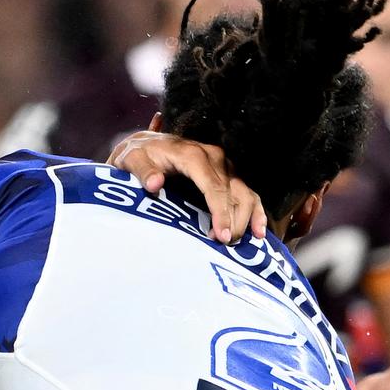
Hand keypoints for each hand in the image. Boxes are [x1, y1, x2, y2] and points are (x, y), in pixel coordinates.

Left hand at [107, 129, 266, 243]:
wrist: (145, 144)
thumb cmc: (138, 154)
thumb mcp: (131, 159)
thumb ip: (142, 170)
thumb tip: (155, 183)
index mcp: (192, 154)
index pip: (214, 186)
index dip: (220, 211)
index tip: (221, 234)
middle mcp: (213, 156)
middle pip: (232, 191)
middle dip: (232, 220)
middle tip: (224, 244)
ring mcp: (223, 164)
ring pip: (244, 192)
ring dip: (245, 218)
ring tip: (236, 241)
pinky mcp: (227, 172)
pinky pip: (247, 191)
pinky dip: (256, 211)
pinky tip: (258, 231)